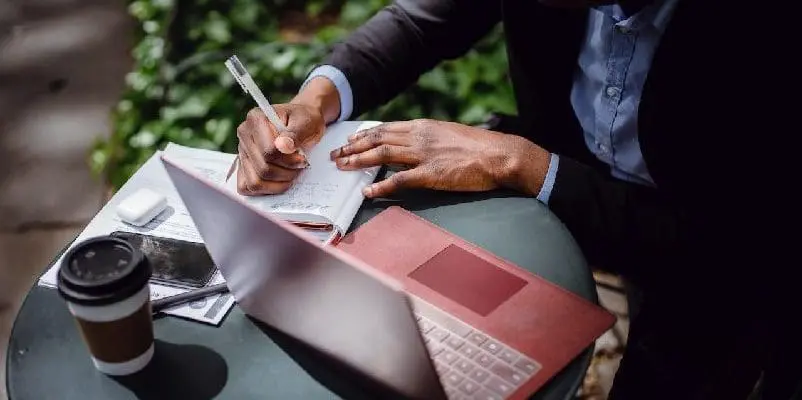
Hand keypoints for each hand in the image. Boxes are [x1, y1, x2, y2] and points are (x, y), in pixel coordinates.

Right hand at [236, 103, 324, 194]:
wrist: (302, 123)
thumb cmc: (304, 121)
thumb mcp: (306, 122)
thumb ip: (295, 134)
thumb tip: (283, 146)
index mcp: (256, 119)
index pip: (269, 151)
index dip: (289, 160)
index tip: (302, 158)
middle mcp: (244, 135)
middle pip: (263, 169)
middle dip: (287, 172)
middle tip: (300, 165)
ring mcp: (242, 152)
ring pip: (255, 182)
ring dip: (278, 183)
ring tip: (291, 172)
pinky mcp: (243, 166)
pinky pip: (246, 187)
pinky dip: (265, 189)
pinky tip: (280, 181)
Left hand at [330, 119, 550, 197]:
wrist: (499, 155)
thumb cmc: (479, 148)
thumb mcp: (449, 135)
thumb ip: (428, 139)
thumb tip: (411, 145)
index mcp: (424, 127)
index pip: (386, 128)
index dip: (364, 134)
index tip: (349, 139)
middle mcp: (419, 137)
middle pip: (378, 139)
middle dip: (353, 147)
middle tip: (335, 154)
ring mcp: (424, 155)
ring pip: (382, 155)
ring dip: (358, 161)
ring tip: (342, 167)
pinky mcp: (432, 174)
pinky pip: (400, 179)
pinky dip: (381, 185)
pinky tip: (368, 191)